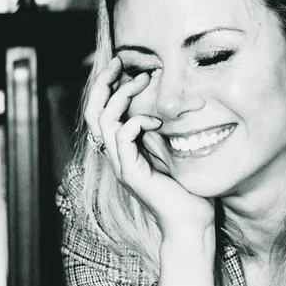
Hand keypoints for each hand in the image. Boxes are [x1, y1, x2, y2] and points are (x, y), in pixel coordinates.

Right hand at [85, 57, 215, 237]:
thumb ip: (164, 130)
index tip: (125, 66)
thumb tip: (170, 104)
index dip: (108, 86)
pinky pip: (122, 138)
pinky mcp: (131, 174)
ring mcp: (122, 166)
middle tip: (120, 62)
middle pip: (93, 112)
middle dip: (104, 83)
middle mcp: (118, 157)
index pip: (103, 112)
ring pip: (104, 121)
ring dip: (121, 96)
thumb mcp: (175, 150)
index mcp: (125, 150)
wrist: (192, 224)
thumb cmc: (189, 190)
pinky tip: (156, 121)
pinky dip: (137, 122)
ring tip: (142, 81)